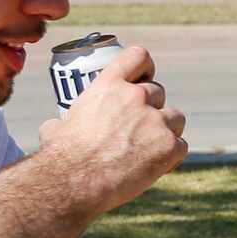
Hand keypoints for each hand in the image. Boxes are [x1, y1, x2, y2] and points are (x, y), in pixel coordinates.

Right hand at [38, 45, 186, 211]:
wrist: (76, 181)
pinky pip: (181, 145)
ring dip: (167, 129)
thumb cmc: (62, 157)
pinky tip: (158, 166)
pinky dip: (172, 156)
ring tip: (151, 147)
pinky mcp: (169, 145)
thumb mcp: (56, 128)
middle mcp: (135, 96)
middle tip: (140, 128)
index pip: (138, 56)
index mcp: (108, 85)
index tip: (144, 78)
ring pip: (176, 117)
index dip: (145, 67)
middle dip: (152, 108)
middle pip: (159, 92)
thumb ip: (65, 121)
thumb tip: (56, 128)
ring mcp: (155, 120)